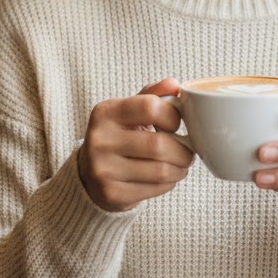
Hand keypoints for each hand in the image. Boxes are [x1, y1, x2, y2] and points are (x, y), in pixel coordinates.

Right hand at [78, 78, 193, 211]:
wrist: (90, 173)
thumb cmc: (119, 135)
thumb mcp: (130, 111)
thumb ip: (152, 95)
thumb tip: (174, 84)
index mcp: (105, 112)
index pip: (150, 107)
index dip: (173, 116)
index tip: (176, 124)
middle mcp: (99, 139)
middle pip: (159, 144)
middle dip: (183, 150)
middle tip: (188, 151)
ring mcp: (102, 168)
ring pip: (160, 170)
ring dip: (180, 169)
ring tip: (180, 165)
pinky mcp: (110, 193)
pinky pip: (154, 189)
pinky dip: (169, 184)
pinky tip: (166, 178)